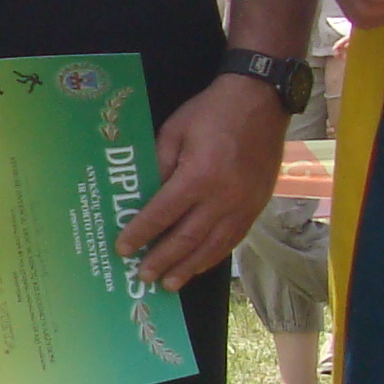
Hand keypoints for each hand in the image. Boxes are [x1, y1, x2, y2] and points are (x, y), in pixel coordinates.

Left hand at [119, 74, 287, 286]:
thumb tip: (145, 197)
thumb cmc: (212, 112)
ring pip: (213, 246)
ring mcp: (244, 204)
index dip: (141, 234)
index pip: (162, 214)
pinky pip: (233, 239)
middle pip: (187, 238)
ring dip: (188, 267)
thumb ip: (159, 166)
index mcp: (198, 175)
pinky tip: (198, 265)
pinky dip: (213, 256)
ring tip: (169, 283)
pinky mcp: (257, 206)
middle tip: (143, 277)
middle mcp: (223, 196)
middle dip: (163, 260)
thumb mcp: (174, 131)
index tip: (123, 250)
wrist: (261, 100)